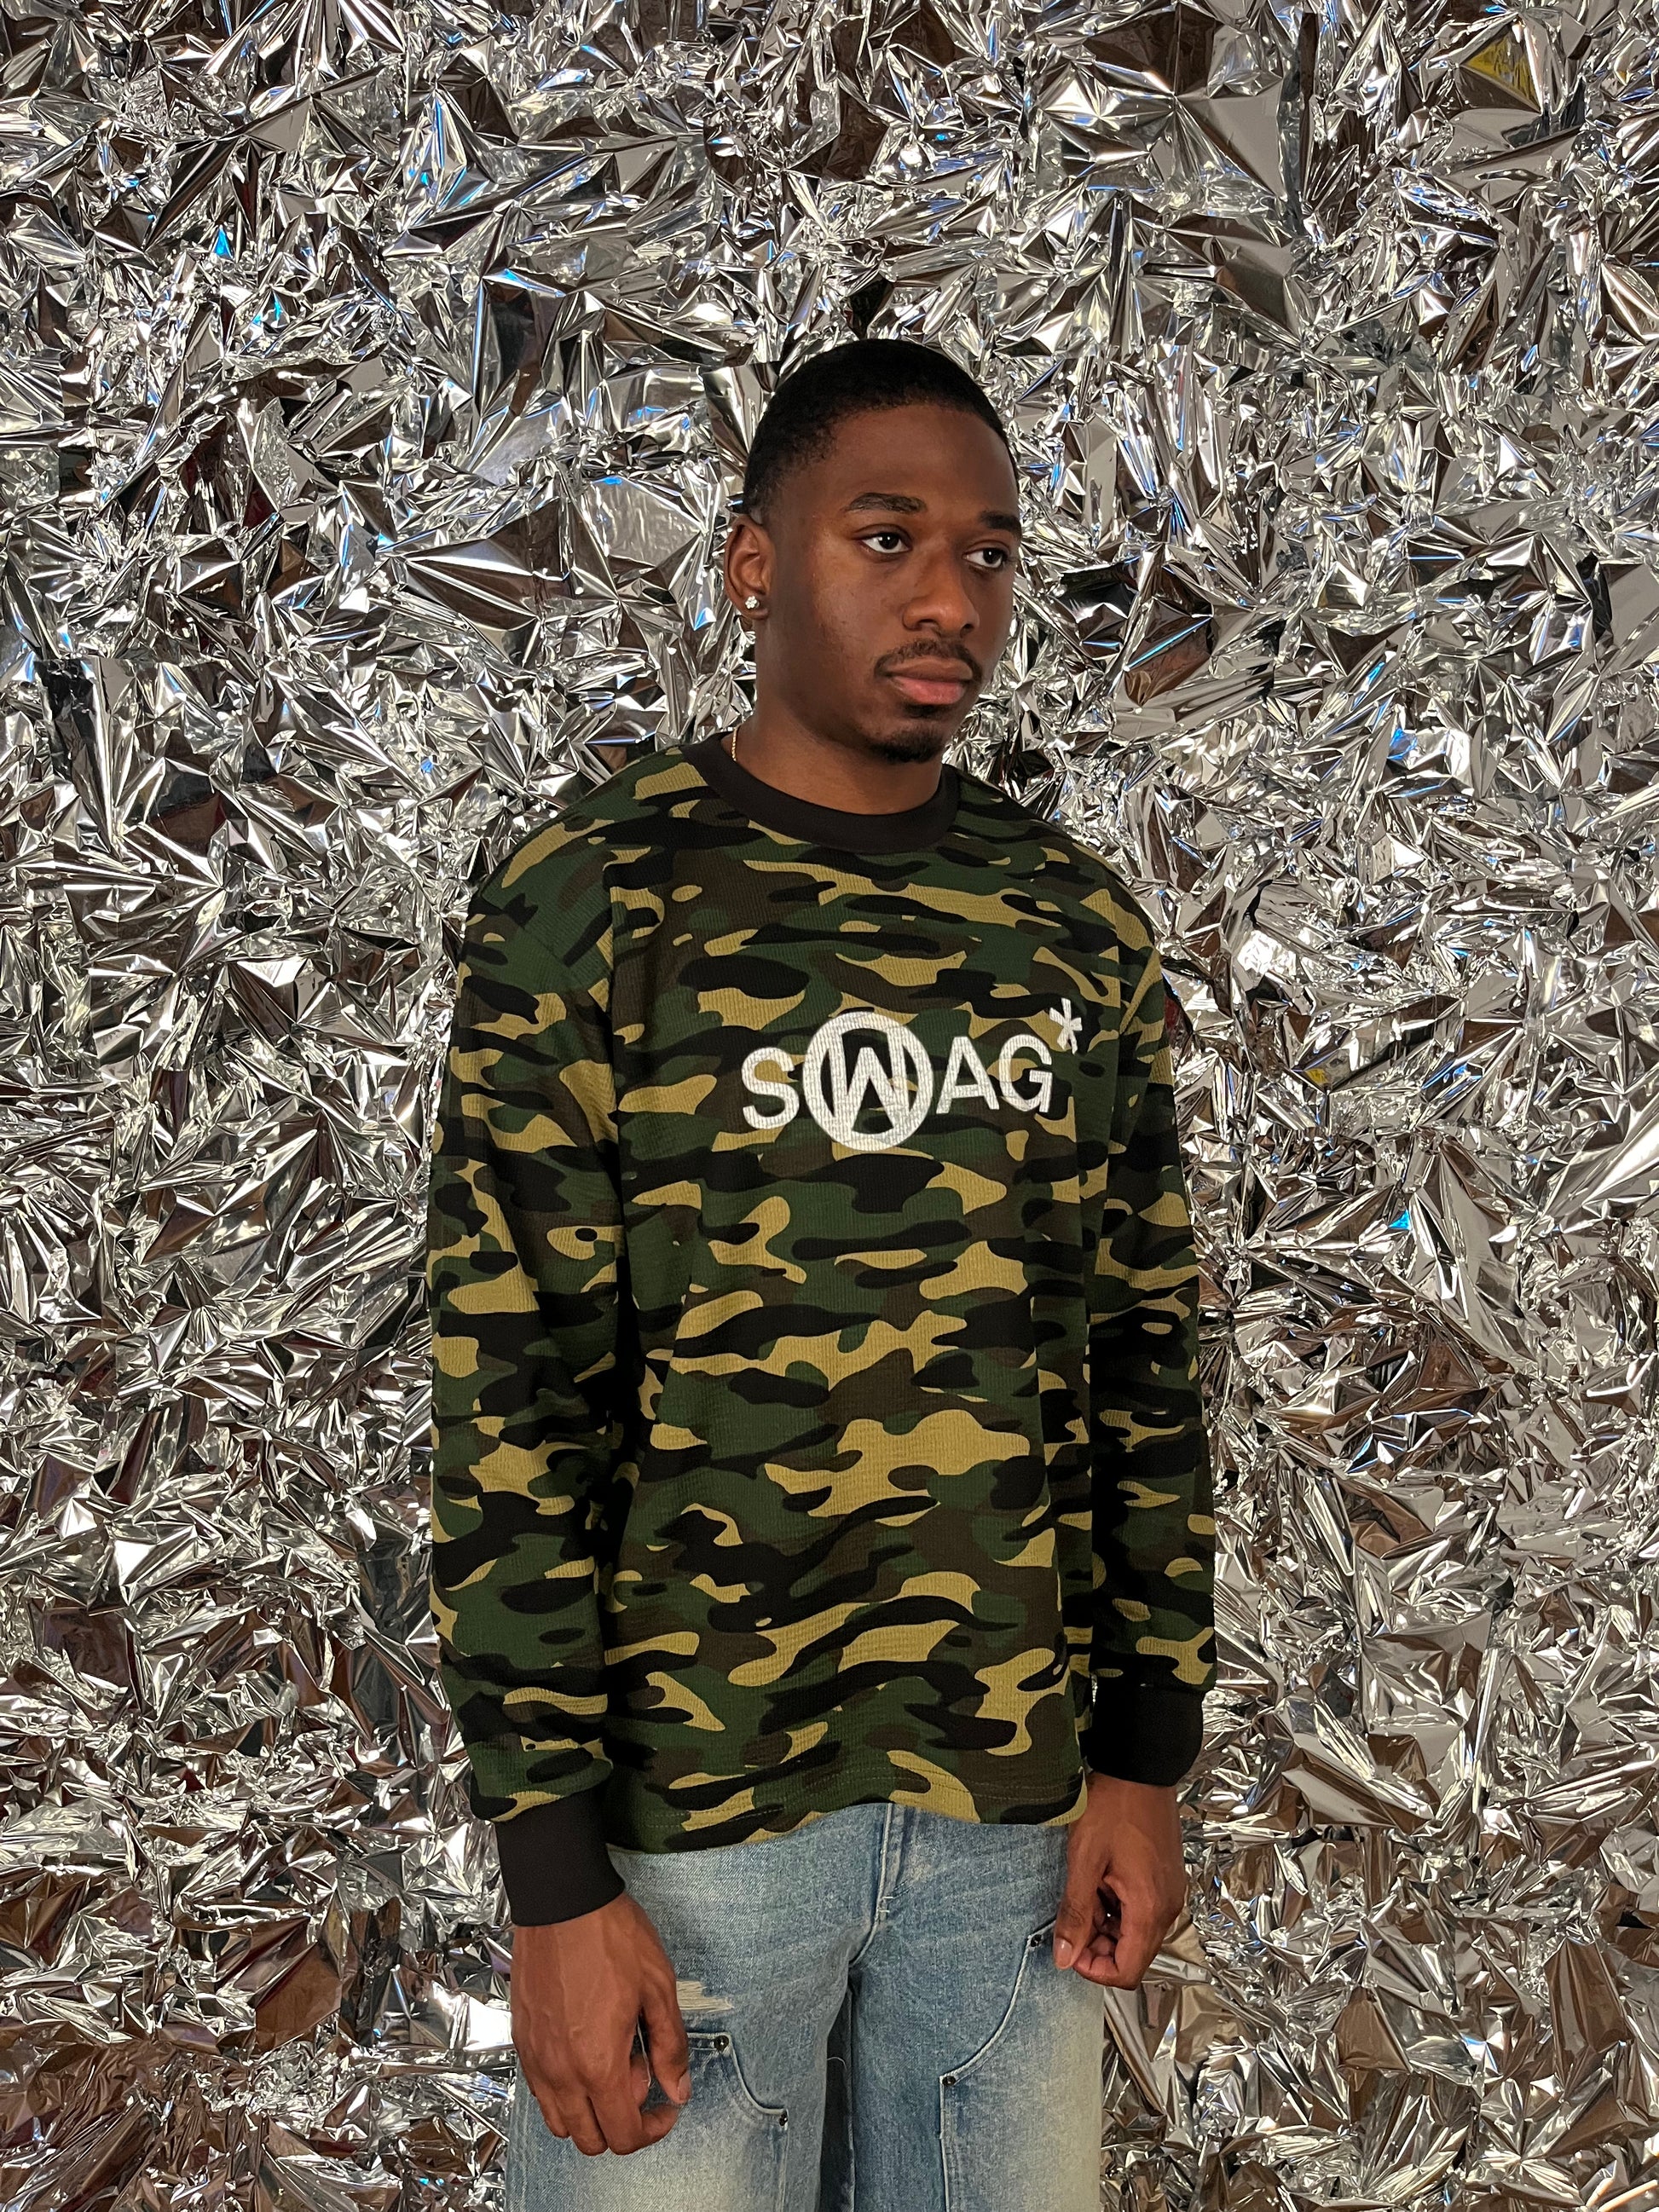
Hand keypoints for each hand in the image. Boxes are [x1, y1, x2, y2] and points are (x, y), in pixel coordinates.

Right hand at [511, 1893, 690, 2155]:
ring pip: (559, 2121)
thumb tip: (678, 2089)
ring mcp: (535, 2057)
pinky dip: (565, 2088)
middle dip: (621, 2121)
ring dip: (589, 2109)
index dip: (653, 2129)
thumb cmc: (609, 1936)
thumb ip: (670, 2047)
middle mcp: (560, 2072)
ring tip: (611, 2059)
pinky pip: (541, 2090)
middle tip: (640, 2072)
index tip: (666, 2106)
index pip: (624, 2135)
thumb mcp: (658, 1987)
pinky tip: (585, 2046)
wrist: (562, 1900)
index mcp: (598, 2064)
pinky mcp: (522, 2039)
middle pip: (588, 2139)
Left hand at [1053, 1772, 1185, 1987]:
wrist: (1140, 1767)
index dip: (1095, 1970)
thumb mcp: (1084, 1859)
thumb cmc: (1114, 1806)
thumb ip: (1075, 1913)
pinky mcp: (1165, 1878)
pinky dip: (1119, 1908)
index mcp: (1149, 1908)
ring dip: (1107, 1926)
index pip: (1128, 1971)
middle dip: (1099, 1948)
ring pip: (1137, 1933)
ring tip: (1085, 1894)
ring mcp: (1169, 1892)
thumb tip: (1064, 1957)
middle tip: (1072, 1922)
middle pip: (1134, 1954)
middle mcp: (1167, 1906)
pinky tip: (1100, 1882)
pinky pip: (1142, 1910)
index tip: (1070, 1951)